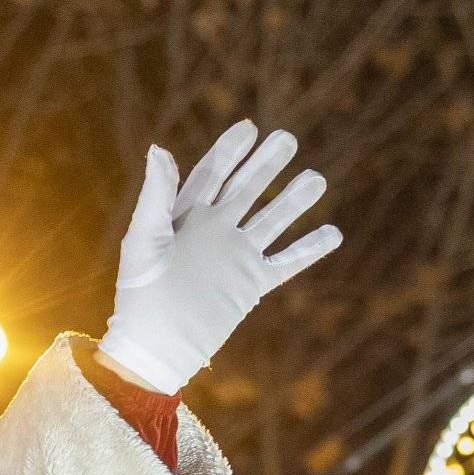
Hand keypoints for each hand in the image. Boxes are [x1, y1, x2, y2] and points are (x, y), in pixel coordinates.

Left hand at [97, 119, 340, 395]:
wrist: (155, 347)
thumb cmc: (139, 295)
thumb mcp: (143, 240)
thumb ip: (156, 196)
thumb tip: (159, 148)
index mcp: (184, 217)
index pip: (211, 175)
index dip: (229, 152)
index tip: (248, 128)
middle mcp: (214, 231)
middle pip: (246, 190)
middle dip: (265, 165)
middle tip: (286, 139)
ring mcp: (235, 257)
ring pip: (271, 220)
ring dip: (293, 200)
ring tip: (317, 178)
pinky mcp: (251, 285)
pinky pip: (286, 262)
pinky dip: (309, 249)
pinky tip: (333, 233)